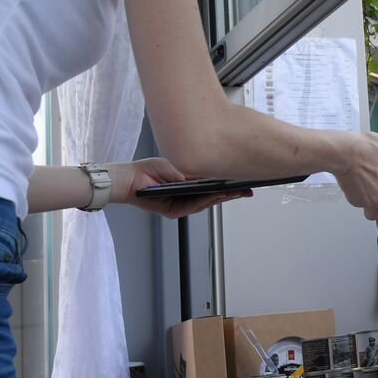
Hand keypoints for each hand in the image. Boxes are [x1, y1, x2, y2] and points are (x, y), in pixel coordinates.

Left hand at [109, 158, 251, 218]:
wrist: (130, 177)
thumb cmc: (150, 170)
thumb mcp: (179, 166)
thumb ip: (196, 172)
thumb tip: (216, 171)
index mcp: (190, 186)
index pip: (214, 187)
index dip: (231, 187)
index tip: (246, 184)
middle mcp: (187, 198)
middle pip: (214, 197)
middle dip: (231, 194)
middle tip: (247, 191)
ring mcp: (180, 206)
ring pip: (205, 203)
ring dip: (221, 197)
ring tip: (235, 192)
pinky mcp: (172, 211)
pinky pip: (192, 206)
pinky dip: (204, 201)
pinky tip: (214, 195)